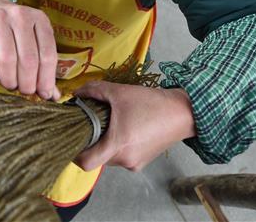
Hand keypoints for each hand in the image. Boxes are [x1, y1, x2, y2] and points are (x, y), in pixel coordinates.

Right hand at [0, 0, 60, 99]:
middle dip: (27, 83)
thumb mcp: (34, 40)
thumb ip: (43, 66)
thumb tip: (53, 97)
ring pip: (7, 58)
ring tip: (11, 86)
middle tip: (25, 92)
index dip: (46, 79)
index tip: (44, 95)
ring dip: (9, 79)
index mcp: (40, 20)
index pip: (48, 55)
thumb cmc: (15, 30)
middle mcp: (21, 16)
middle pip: (28, 59)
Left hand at [73, 81, 195, 171]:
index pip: (85, 162)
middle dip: (92, 142)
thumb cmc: (151, 103)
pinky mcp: (143, 161)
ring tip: (111, 123)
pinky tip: (126, 128)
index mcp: (117, 145)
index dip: (74, 153)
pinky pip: (123, 156)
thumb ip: (94, 91)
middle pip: (97, 158)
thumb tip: (76, 93)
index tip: (72, 139)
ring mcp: (135, 163)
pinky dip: (119, 145)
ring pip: (110, 157)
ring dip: (106, 143)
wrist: (184, 113)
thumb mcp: (119, 92)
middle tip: (91, 123)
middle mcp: (125, 160)